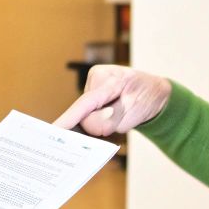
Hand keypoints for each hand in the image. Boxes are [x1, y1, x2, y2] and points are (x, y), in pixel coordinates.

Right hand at [53, 65, 171, 135]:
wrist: (154, 93)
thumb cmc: (147, 97)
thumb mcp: (137, 108)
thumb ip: (114, 118)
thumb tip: (92, 125)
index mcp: (105, 77)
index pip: (84, 103)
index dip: (69, 119)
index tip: (55, 131)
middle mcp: (93, 81)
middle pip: (85, 116)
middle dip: (101, 124)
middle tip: (122, 116)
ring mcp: (90, 90)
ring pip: (88, 120)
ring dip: (103, 123)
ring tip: (120, 112)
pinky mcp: (90, 100)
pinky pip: (89, 119)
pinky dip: (99, 123)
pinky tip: (111, 116)